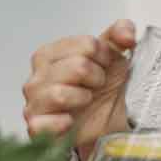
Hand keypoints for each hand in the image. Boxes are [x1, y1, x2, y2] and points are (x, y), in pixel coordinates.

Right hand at [23, 19, 135, 160]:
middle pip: (78, 67)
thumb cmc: (102, 87)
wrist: (106, 121)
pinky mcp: (36, 128)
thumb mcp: (114, 55)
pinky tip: (71, 121)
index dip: (103, 57)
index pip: (87, 44)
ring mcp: (33, 103)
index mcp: (49, 54)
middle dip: (97, 77)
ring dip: (83, 98)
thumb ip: (121, 32)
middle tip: (96, 85)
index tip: (103, 66)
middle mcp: (36, 77)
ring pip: (60, 94)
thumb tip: (127, 35)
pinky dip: (62, 123)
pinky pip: (43, 124)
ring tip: (85, 100)